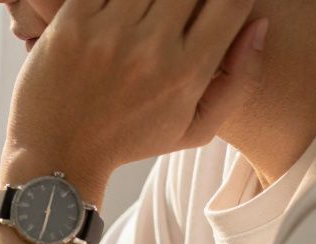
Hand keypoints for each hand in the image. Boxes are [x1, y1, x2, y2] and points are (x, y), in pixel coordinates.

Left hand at [3, 0, 267, 195]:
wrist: (55, 156)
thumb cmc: (128, 141)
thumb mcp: (195, 128)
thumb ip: (239, 80)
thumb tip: (260, 24)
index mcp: (187, 72)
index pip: (232, 0)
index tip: (213, 8)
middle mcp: (151, 49)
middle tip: (173, 14)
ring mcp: (108, 33)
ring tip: (146, 15)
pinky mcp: (70, 23)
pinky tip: (117, 11)